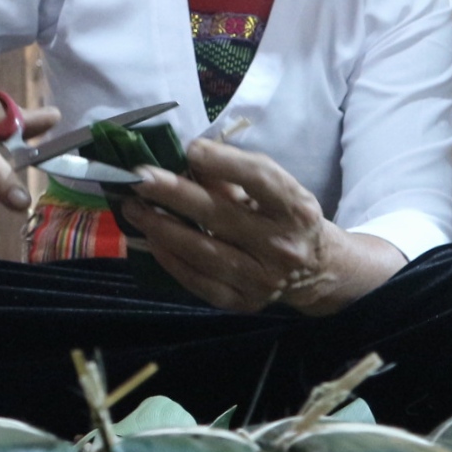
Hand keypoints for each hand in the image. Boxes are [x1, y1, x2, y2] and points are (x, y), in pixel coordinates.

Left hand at [121, 138, 405, 314]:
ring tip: (133, 208)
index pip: (261, 180)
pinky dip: (171, 260)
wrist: (319, 271)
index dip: (224, 162)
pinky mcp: (245, 302)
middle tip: (139, 177)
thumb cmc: (286, 218)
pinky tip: (151, 240)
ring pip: (203, 252)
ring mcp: (264, 279)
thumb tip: (184, 158)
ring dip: (161, 228)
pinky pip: (200, 282)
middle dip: (174, 194)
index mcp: (295, 209)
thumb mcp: (276, 192)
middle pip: (220, 216)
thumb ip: (234, 176)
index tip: (190, 149)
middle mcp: (282, 246)